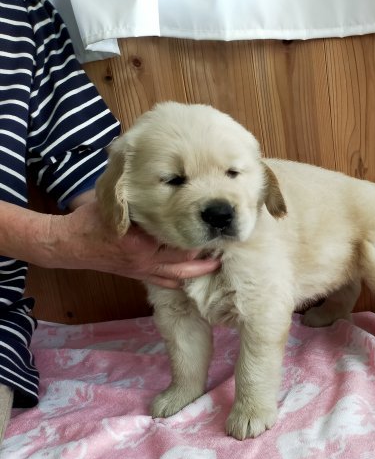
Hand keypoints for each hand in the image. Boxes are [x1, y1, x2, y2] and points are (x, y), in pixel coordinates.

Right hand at [45, 200, 220, 287]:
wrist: (69, 244)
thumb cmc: (91, 219)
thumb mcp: (114, 202)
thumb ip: (135, 194)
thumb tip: (159, 176)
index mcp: (140, 240)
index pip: (176, 237)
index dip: (196, 229)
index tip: (212, 221)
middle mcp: (145, 259)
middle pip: (184, 257)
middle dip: (204, 250)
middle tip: (222, 240)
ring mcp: (143, 270)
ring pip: (179, 274)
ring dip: (200, 269)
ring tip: (218, 260)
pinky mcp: (139, 276)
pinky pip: (165, 282)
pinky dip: (182, 280)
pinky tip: (197, 275)